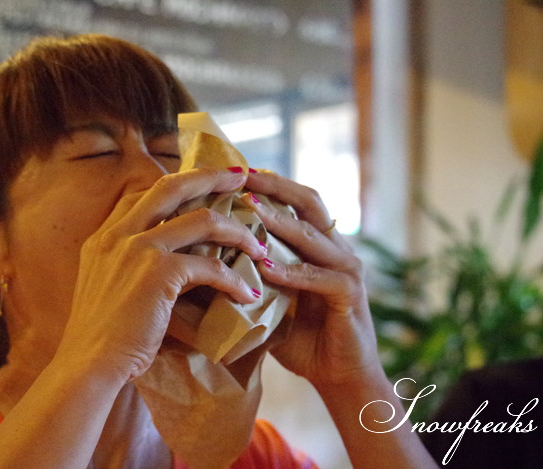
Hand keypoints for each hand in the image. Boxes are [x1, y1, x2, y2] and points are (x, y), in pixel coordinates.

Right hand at [60, 168, 267, 381]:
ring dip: (237, 231)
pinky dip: (233, 279)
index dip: (178, 183)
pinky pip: (210, 265)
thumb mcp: (104, 287)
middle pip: (172, 187)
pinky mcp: (159, 273)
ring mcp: (139, 250)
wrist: (88, 363)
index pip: (145, 193)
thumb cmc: (100, 337)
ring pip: (202, 221)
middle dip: (211, 176)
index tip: (205, 183)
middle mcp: (119, 234)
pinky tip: (246, 293)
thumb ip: (124, 265)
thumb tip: (161, 264)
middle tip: (241, 176)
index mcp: (105, 236)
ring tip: (258, 245)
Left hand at [242, 171, 379, 387]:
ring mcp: (347, 269)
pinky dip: (292, 271)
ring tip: (247, 210)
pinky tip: (265, 267)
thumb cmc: (300, 337)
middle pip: (308, 202)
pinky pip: (320, 277)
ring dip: (278, 222)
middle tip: (239, 176)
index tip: (231, 172)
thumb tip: (198, 263)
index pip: (294, 201)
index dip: (267, 184)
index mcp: (318, 244)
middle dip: (273, 187)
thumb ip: (246, 277)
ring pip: (311, 235)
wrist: (340, 376)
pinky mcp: (350, 295)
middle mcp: (335, 248)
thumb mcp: (268, 300)